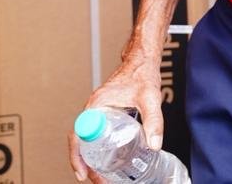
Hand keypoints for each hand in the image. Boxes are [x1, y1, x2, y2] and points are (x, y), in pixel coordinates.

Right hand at [68, 58, 164, 181]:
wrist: (142, 60)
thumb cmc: (142, 74)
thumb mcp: (150, 98)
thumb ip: (153, 121)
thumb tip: (154, 145)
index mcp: (97, 105)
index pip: (79, 135)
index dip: (77, 156)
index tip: (84, 173)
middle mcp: (94, 109)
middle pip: (82, 143)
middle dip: (87, 165)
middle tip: (100, 181)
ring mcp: (98, 112)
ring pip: (88, 140)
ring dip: (92, 160)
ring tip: (104, 177)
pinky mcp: (106, 114)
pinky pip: (96, 135)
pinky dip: (99, 150)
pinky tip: (110, 160)